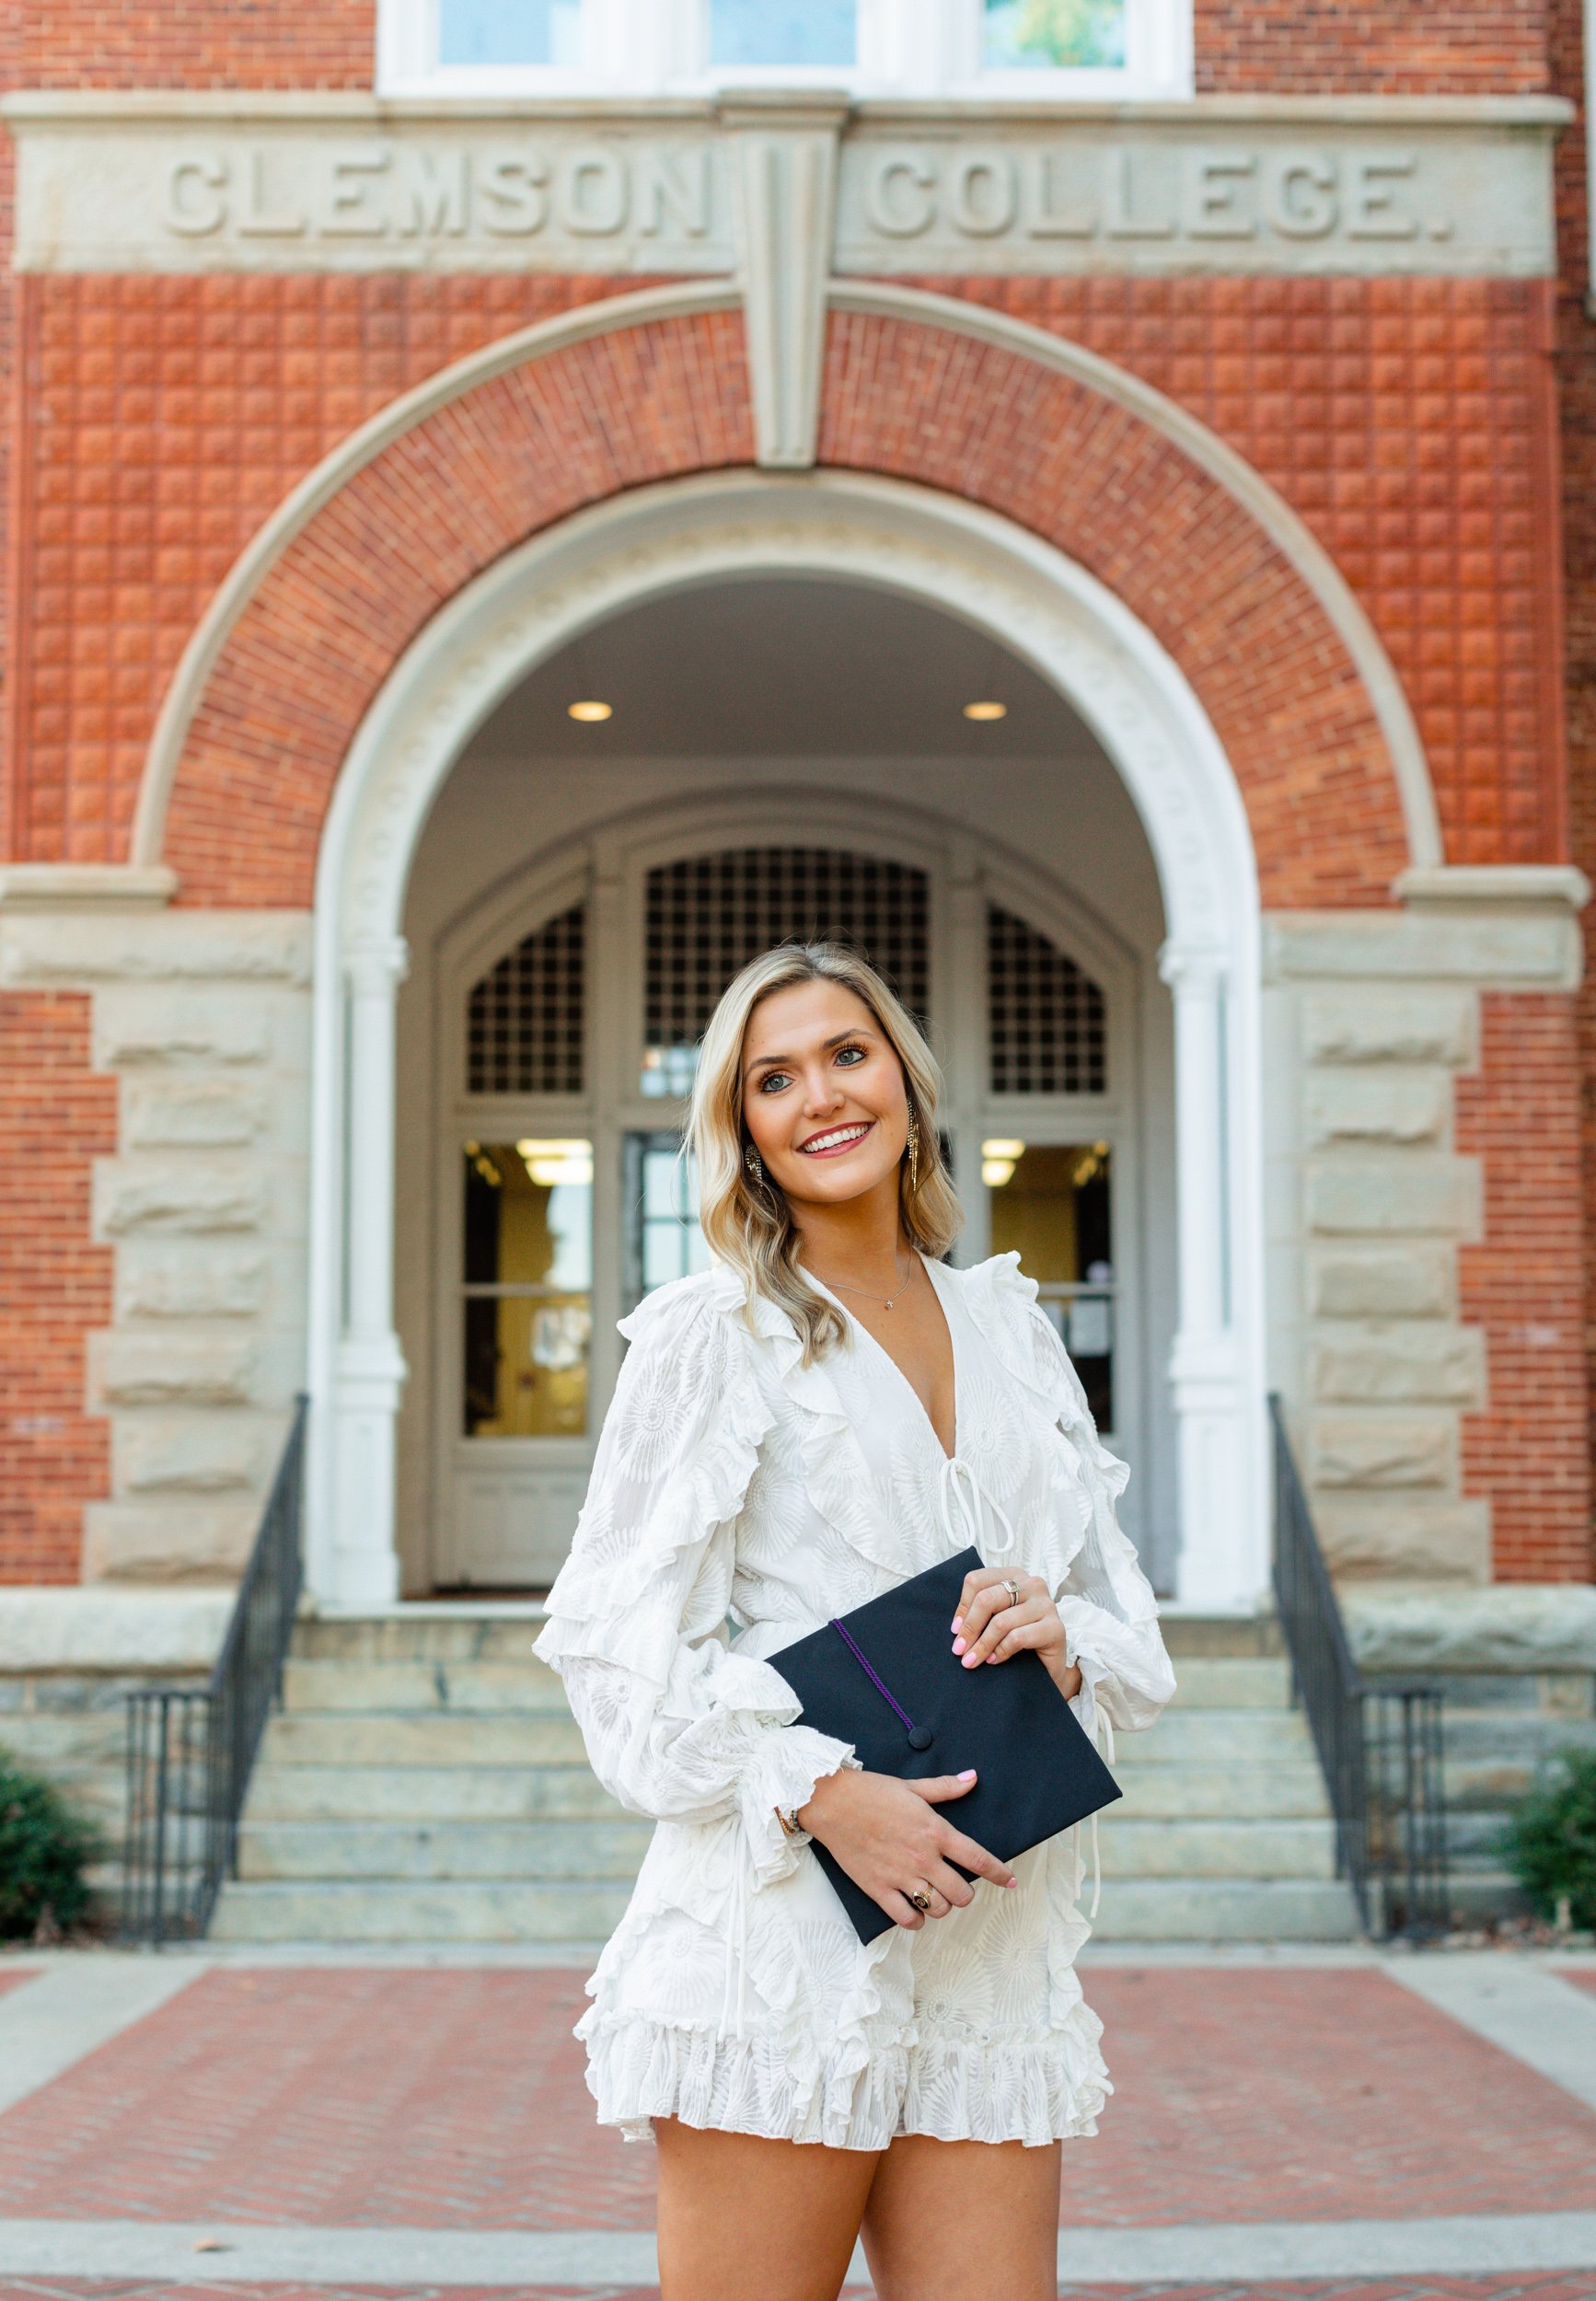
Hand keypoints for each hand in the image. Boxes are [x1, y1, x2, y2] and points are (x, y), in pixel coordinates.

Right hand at [796, 1767, 1017, 1930]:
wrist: (832, 1802)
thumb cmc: (871, 1791)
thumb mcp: (912, 1787)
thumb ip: (946, 1788)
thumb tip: (973, 1778)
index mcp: (935, 1831)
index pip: (979, 1859)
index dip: (1000, 1873)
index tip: (1011, 1882)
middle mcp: (923, 1857)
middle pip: (962, 1893)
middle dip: (965, 1894)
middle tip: (957, 1887)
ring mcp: (900, 1875)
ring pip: (938, 1908)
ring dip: (942, 1907)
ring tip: (935, 1897)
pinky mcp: (878, 1889)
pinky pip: (906, 1918)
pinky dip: (915, 1920)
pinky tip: (914, 1911)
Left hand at [952, 1567, 1083, 1700]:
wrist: (1049, 1665)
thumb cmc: (1020, 1638)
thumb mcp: (997, 1618)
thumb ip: (981, 1613)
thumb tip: (956, 1627)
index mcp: (1013, 1575)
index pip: (977, 1580)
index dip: (962, 1607)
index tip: (955, 1630)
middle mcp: (1031, 1584)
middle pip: (987, 1599)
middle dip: (970, 1628)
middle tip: (959, 1650)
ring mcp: (1046, 1604)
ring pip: (1001, 1621)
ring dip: (982, 1645)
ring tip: (973, 1659)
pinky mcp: (1055, 1628)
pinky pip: (1018, 1637)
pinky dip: (1001, 1651)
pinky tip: (994, 1660)